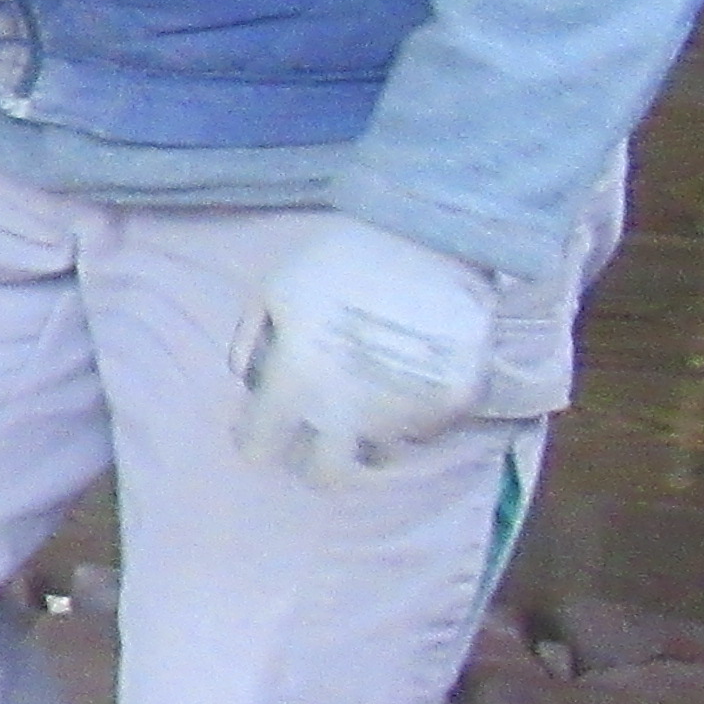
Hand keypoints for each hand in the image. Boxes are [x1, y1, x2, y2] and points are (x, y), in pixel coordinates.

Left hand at [231, 217, 503, 488]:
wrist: (428, 227)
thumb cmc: (338, 254)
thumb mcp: (271, 289)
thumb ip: (248, 343)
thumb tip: (247, 384)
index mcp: (295, 383)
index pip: (259, 449)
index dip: (257, 437)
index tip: (267, 425)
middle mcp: (349, 410)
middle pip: (326, 476)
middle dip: (317, 460)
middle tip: (321, 433)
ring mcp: (406, 409)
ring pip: (380, 449)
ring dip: (370, 429)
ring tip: (373, 385)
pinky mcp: (456, 399)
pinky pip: (429, 426)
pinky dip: (417, 410)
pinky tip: (411, 372)